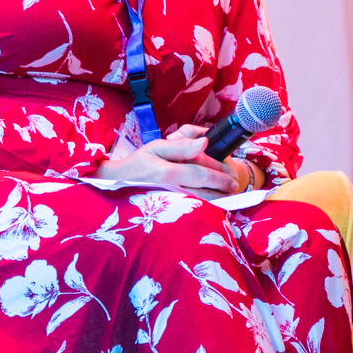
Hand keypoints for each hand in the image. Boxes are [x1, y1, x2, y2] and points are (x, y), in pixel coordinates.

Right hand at [98, 125, 243, 197]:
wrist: (117, 182)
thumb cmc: (139, 162)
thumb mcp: (157, 147)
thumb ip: (182, 144)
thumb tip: (205, 141)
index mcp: (166, 173)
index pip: (200, 174)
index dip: (219, 176)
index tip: (233, 176)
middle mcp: (168, 190)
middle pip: (202, 192)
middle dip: (221, 189)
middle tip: (235, 187)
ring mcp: (167, 203)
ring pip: (198, 204)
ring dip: (217, 201)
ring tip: (229, 196)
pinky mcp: (167, 211)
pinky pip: (190, 210)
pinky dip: (205, 208)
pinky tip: (215, 205)